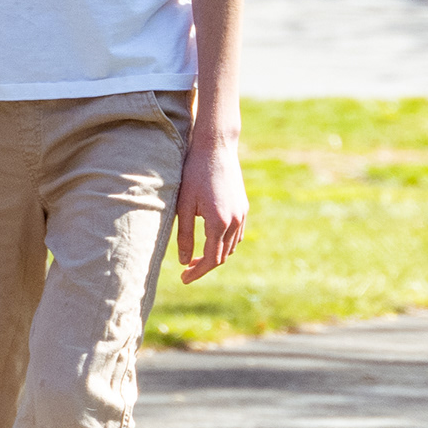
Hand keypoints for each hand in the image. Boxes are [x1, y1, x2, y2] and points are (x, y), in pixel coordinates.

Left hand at [175, 131, 246, 281]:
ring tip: (196, 258)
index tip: (183, 279)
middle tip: (186, 271)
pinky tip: (210, 241)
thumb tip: (183, 261)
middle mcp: (235, 221)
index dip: (197, 272)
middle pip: (223, 256)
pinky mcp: (243, 207)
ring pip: (232, 246)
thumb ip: (184, 235)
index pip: (211, 259)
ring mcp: (242, 214)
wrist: (216, 147)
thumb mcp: (183, 205)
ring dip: (216, 256)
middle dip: (205, 266)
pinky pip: (237, 234)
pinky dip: (225, 243)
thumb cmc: (194, 174)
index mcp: (218, 222)